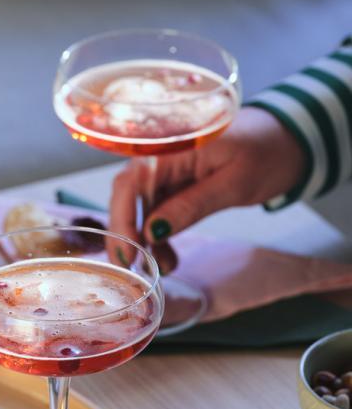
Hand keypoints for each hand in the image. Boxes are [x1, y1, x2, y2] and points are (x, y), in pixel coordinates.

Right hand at [109, 107, 305, 274]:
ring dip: (145, 240)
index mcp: (172, 144)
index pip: (131, 182)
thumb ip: (192, 205)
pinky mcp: (172, 182)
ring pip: (139, 207)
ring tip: (166, 267)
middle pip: (127, 195)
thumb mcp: (234, 184)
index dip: (123, 219)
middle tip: (136, 268)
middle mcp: (160, 153)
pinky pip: (155, 209)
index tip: (128, 255)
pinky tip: (167, 255)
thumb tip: (152, 231)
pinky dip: (158, 234)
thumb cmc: (267, 152)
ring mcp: (165, 169)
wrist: (286, 140)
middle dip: (129, 235)